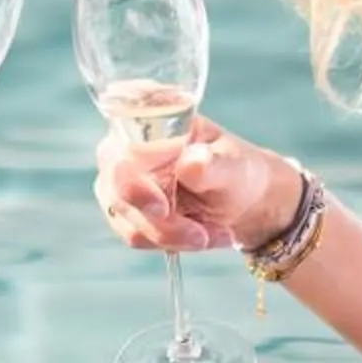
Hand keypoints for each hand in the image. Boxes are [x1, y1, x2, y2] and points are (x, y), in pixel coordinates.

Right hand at [93, 113, 299, 253]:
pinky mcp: (124, 212)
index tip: (161, 207)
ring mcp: (119, 181)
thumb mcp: (235, 165)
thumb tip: (190, 163)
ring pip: (129, 219)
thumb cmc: (237, 171)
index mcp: (151, 119)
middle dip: (161, 221)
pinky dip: (172, 242)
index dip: (131, 173)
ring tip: (214, 234)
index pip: (119, 139)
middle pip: (119, 186)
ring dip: (174, 235)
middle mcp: (125, 147)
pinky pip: (136, 235)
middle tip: (200, 236)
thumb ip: (212, 164)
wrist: (242, 200)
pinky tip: (201, 236)